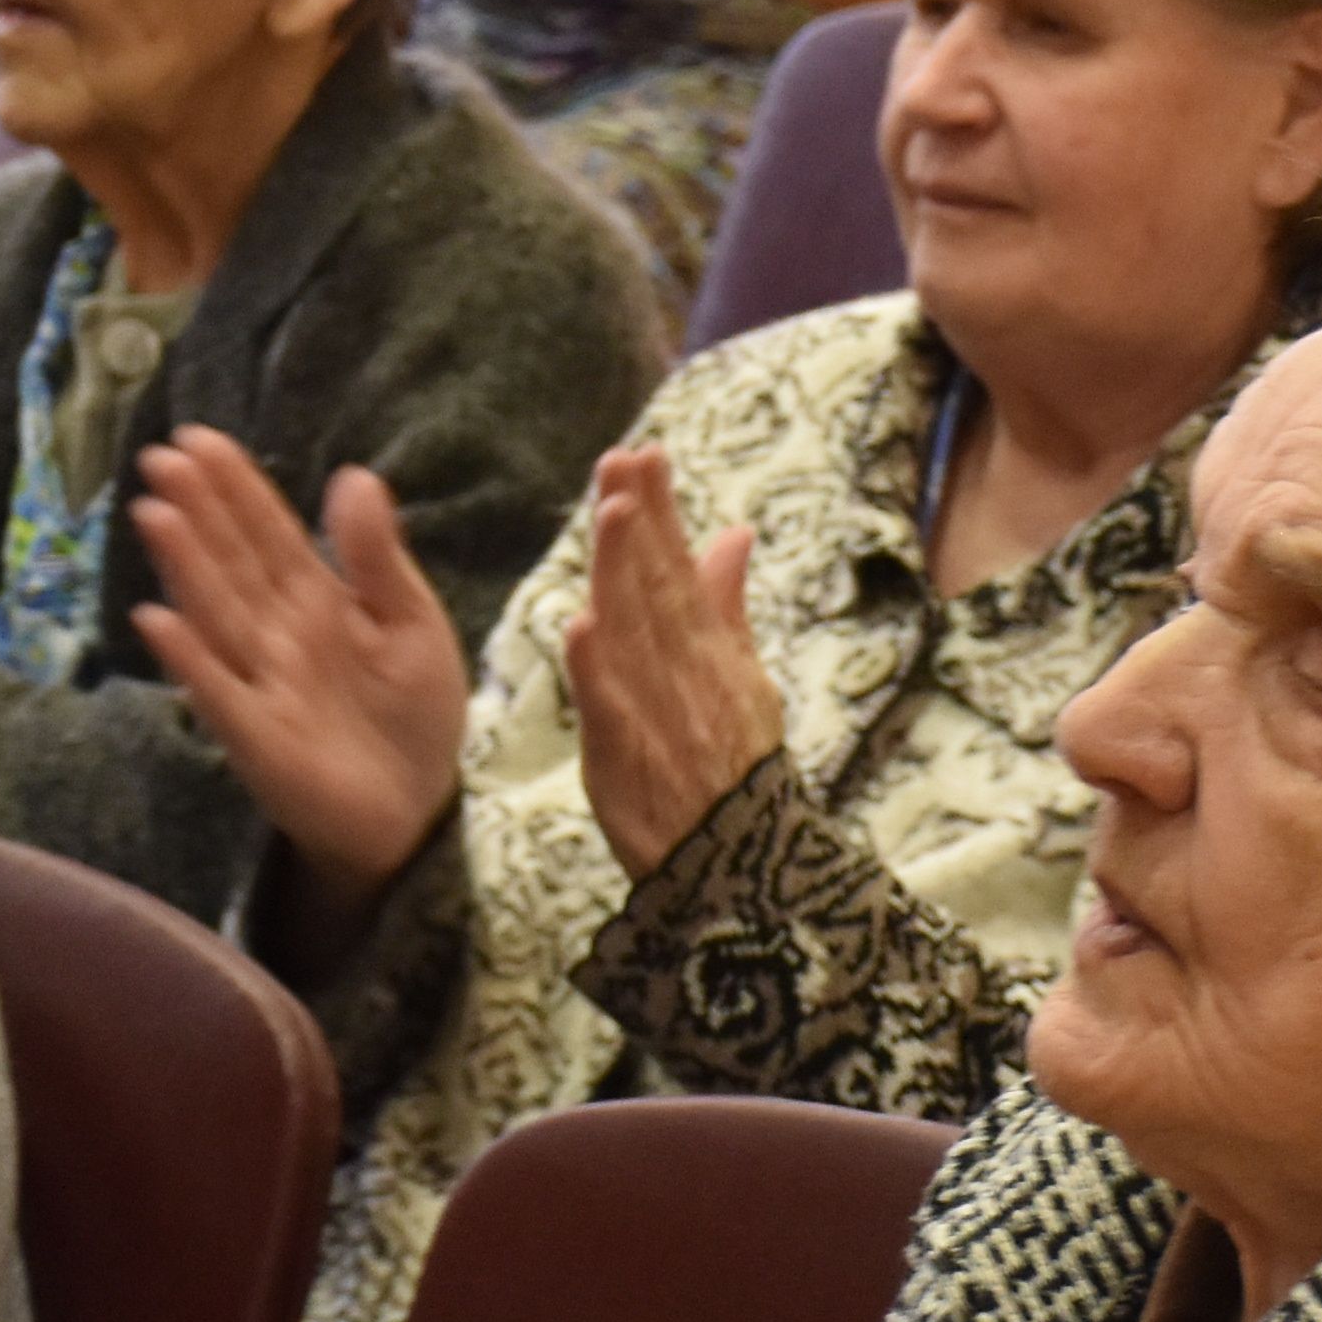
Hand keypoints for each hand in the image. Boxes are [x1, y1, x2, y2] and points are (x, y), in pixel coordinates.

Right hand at [127, 427, 474, 892]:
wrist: (416, 810)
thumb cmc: (411, 713)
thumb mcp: (411, 624)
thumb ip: (377, 557)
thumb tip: (355, 474)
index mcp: (317, 600)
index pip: (270, 533)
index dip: (236, 488)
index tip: (199, 438)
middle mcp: (277, 633)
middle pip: (232, 562)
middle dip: (199, 511)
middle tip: (161, 457)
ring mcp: (260, 682)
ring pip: (218, 612)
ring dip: (185, 565)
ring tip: (153, 513)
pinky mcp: (256, 736)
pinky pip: (217, 691)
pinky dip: (188, 657)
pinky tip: (155, 619)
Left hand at [562, 447, 783, 878]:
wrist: (739, 867)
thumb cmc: (734, 769)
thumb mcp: (742, 678)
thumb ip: (727, 605)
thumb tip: (732, 532)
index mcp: (707, 648)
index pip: (678, 567)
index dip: (660, 512)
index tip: (643, 455)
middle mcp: (683, 670)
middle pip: (655, 586)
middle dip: (639, 520)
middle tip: (621, 459)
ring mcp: (657, 711)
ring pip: (634, 632)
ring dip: (622, 573)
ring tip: (610, 513)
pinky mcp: (626, 757)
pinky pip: (609, 709)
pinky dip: (596, 669)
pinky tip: (580, 625)